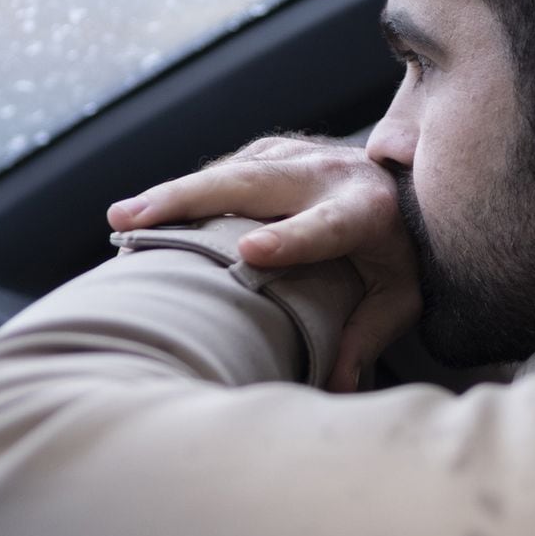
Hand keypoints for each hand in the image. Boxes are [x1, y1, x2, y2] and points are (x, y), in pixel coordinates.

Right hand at [106, 135, 420, 391]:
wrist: (411, 185)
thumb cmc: (401, 252)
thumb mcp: (400, 296)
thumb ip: (367, 335)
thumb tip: (335, 385)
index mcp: (366, 211)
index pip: (323, 227)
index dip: (289, 239)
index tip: (249, 251)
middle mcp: (328, 173)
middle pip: (253, 185)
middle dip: (190, 202)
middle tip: (135, 221)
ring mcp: (296, 154)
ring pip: (227, 171)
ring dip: (172, 194)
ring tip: (122, 218)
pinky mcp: (273, 150)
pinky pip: (224, 169)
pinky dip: (184, 191)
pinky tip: (146, 211)